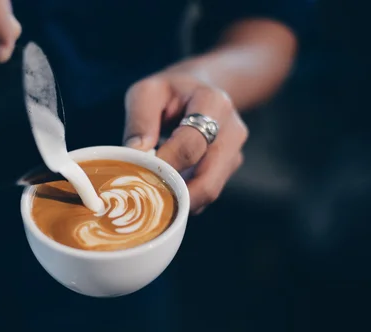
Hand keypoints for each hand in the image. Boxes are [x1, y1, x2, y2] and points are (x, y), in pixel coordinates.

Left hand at [123, 68, 247, 213]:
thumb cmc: (169, 92)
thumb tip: (135, 155)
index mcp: (213, 103)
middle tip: (147, 201)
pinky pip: (207, 194)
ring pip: (209, 192)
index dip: (166, 165)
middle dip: (176, 197)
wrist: (199, 90)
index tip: (142, 173)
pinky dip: (186, 200)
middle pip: (208, 180)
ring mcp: (234, 153)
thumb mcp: (147, 93)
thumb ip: (139, 121)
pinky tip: (166, 193)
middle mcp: (232, 130)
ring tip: (153, 198)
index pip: (191, 145)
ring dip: (180, 201)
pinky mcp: (229, 169)